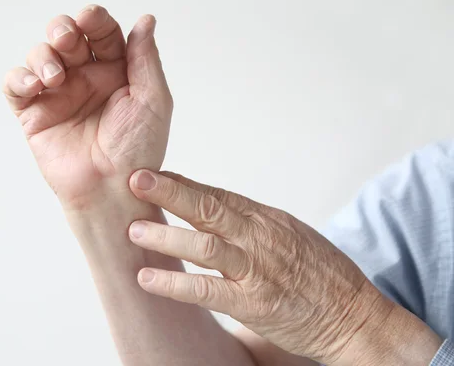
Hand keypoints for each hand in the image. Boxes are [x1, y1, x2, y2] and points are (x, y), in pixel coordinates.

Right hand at [2, 5, 171, 208]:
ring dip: (42, 55)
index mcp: (116, 72)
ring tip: (54, 77)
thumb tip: (146, 20)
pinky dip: (19, 78)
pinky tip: (34, 85)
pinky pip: (16, 86)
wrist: (111, 190)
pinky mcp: (34, 114)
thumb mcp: (153, 101)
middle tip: (66, 40)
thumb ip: (146, 59)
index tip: (90, 18)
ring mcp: (58, 95)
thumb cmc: (138, 150)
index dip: (94, 19)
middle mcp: (86, 79)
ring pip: (40, 55)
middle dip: (62, 29)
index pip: (101, 32)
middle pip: (66, 36)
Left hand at [125, 170, 398, 363]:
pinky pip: (208, 291)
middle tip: (135, 180)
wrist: (354, 315)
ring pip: (205, 246)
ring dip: (166, 237)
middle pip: (209, 208)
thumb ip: (251, 221)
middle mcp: (260, 238)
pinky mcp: (253, 304)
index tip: (153, 174)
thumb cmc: (320, 272)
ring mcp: (256, 270)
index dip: (181, 184)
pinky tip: (147, 278)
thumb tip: (212, 206)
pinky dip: (175, 285)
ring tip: (133, 230)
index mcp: (266, 218)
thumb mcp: (289, 233)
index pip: (217, 194)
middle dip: (170, 193)